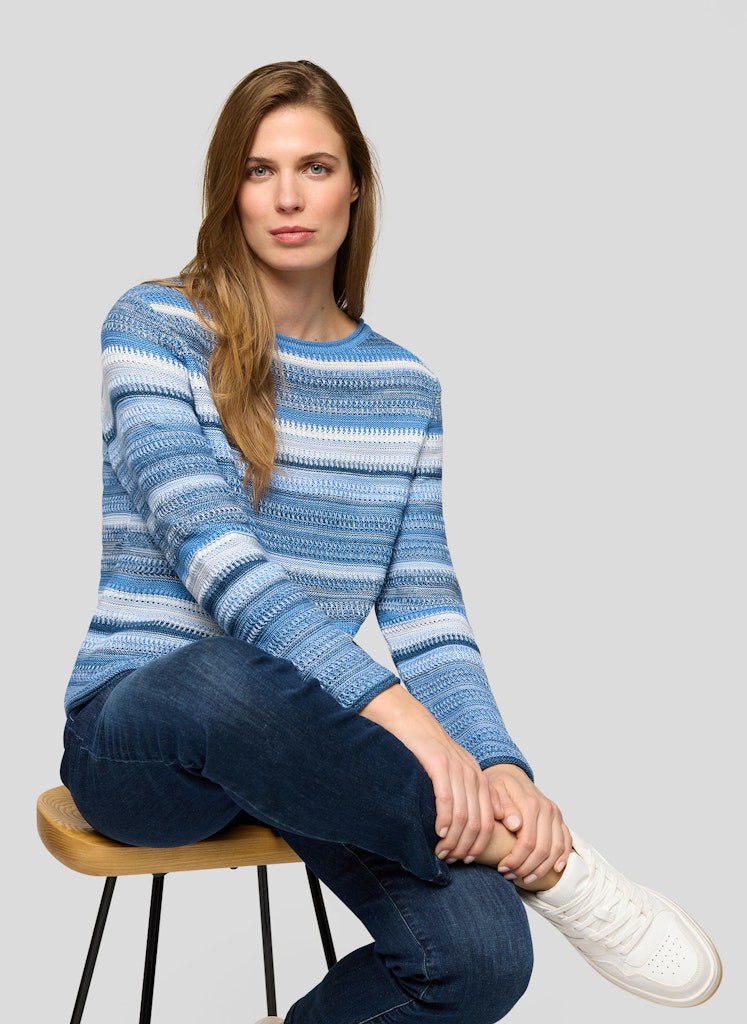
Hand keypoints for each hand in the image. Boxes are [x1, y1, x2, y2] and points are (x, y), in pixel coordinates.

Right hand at [361, 684, 497, 861]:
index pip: (488, 820)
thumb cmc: (424, 750)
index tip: (464, 859)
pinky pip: (447, 800)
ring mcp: (457, 768)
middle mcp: (472, 773)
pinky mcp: (439, 763)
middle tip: (450, 860)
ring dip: (453, 840)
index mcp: (478, 778)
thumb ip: (469, 794)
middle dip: (466, 847)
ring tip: (440, 853)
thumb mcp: (452, 771)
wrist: (407, 719)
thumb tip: (484, 820)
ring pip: (464, 816)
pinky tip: (436, 832)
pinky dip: (444, 821)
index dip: (479, 844)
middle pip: (479, 822)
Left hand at [484, 764, 571, 881]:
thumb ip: (502, 806)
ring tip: (524, 877)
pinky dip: (562, 858)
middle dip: (526, 867)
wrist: (510, 774)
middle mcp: (547, 809)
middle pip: (542, 849)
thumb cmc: (498, 785)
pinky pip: (566, 842)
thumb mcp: (493, 790)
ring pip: (556, 849)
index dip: (515, 859)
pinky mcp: (559, 820)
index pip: (527, 841)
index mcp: (530, 803)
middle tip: (509, 875)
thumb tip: (515, 825)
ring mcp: (555, 815)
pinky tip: (553, 870)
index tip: (501, 868)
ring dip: (541, 868)